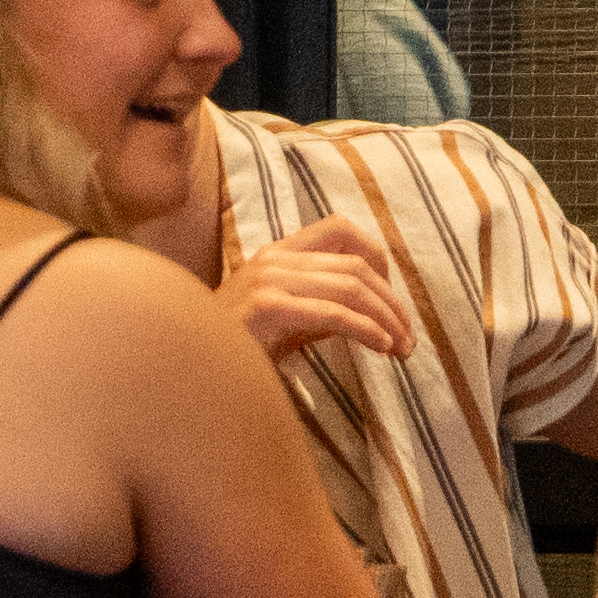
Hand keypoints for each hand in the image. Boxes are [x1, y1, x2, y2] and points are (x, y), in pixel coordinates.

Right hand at [219, 230, 418, 374]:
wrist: (187, 369)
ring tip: (402, 348)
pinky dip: (365, 329)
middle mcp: (274, 258)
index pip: (339, 227)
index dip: (377, 255)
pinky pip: (332, 313)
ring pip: (350, 286)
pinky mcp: (266, 306)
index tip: (392, 296)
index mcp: (277, 254)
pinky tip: (381, 347)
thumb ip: (320, 308)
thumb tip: (369, 313)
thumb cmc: (236, 351)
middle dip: (392, 302)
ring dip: (386, 318)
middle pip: (355, 264)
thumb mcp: (284, 322)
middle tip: (410, 337)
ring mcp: (268, 279)